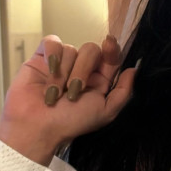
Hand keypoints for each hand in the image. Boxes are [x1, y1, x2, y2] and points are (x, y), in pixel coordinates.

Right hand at [0, 34, 137, 164]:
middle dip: (83, 70)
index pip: (111, 56)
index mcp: (99, 80)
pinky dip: (52, 56)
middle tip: (73, 92)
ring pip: (71, 49)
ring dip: (63, 74)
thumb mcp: (105, 112)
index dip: (112, 49)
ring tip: (54, 94)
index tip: (109, 45)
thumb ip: (123, 92)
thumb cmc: (70, 123)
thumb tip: (134, 69)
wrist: (36, 127)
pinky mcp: (41, 58)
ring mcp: (61, 62)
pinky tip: (48, 70)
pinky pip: (51, 43)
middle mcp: (81, 68)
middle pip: (91, 50)